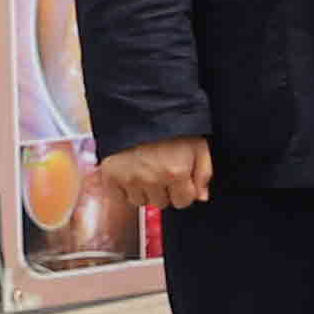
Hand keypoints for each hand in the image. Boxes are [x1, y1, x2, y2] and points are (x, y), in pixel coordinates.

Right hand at [91, 136, 210, 217]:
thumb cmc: (171, 126)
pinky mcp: (110, 177)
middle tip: (161, 172)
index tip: (180, 181)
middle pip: (161, 203)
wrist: (139, 109)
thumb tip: (201, 197)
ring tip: (146, 171)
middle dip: (164, 191)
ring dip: (144, 191)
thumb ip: (203, 173)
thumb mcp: (198, 145)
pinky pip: (118, 197)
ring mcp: (129, 179)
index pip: (183, 202)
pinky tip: (130, 175)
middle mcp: (152, 179)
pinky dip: (124, 190)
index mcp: (176, 172)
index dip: (184, 192)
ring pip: (140, 202)